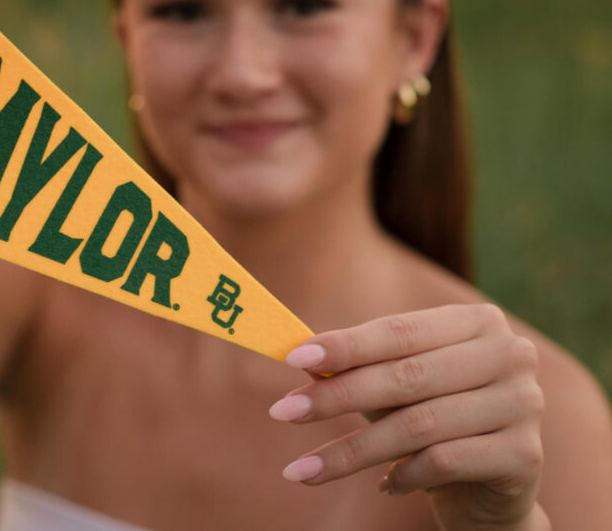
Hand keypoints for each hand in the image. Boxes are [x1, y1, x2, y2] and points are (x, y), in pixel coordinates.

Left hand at [269, 304, 547, 530]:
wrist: (491, 485)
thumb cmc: (432, 416)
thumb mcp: (394, 388)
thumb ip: (357, 369)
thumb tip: (299, 358)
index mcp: (477, 322)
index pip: (399, 331)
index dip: (345, 346)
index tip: (292, 359)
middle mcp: (509, 354)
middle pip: (406, 376)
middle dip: (337, 397)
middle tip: (283, 411)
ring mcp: (524, 403)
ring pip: (419, 424)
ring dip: (352, 450)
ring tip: (303, 469)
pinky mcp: (525, 454)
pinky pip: (444, 462)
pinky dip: (402, 475)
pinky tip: (381, 486)